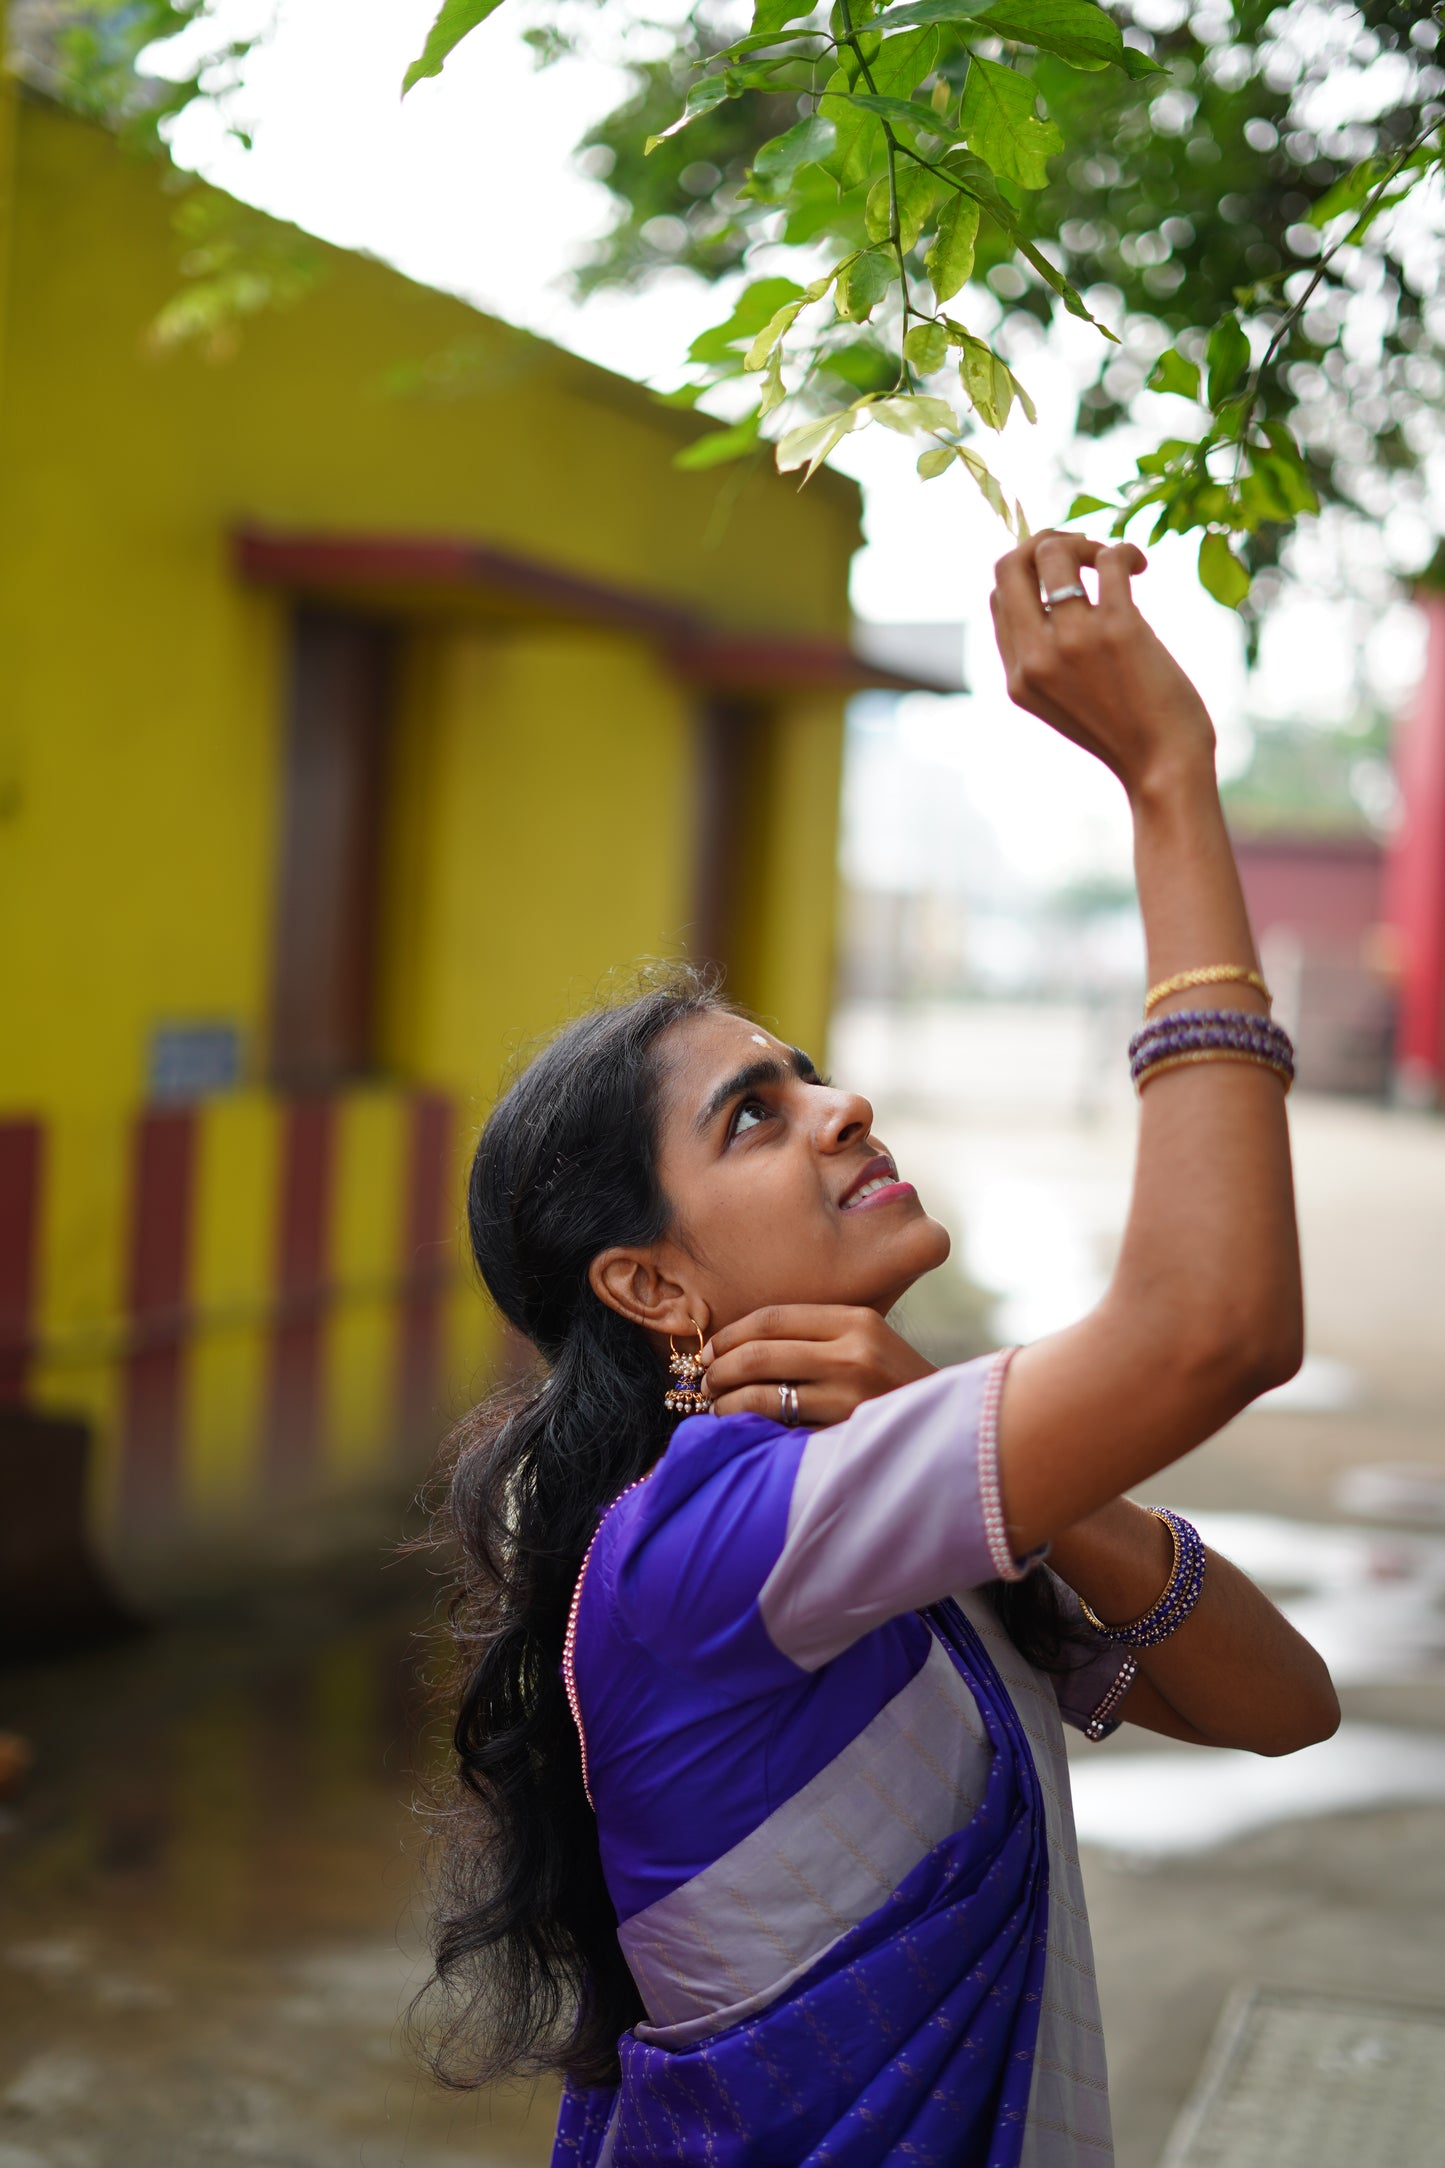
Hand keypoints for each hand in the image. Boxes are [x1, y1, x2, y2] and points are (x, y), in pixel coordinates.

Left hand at [701, 1306, 934, 1425]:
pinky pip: (781, 1426)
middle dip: (720, 1369)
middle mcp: (853, 1352)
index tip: (710, 1350)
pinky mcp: (844, 1432)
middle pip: (760, 1352)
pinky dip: (750, 1425)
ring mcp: (850, 1395)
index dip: (730, 1334)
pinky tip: (739, 1427)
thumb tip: (741, 1344)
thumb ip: (817, 1336)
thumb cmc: (893, 1385)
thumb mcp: (867, 1342)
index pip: (772, 1318)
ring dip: (727, 1401)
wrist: (949, 1429)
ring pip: (764, 1392)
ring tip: (716, 1406)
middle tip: (705, 1381)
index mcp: (855, 1320)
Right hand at [990, 532, 1215, 801]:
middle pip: (1008, 566)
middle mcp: (1035, 658)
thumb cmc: (1125, 732)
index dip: (1027, 570)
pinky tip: (1141, 566)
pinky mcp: (1117, 629)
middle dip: (1042, 540)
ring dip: (1085, 542)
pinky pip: (1108, 560)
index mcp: (1018, 677)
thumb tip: (1056, 596)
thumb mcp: (1065, 700)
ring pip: (1054, 552)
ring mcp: (1073, 641)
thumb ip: (1048, 657)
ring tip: (1115, 560)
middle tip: (1081, 548)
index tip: (1061, 569)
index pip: (998, 598)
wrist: (1164, 766)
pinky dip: (1125, 551)